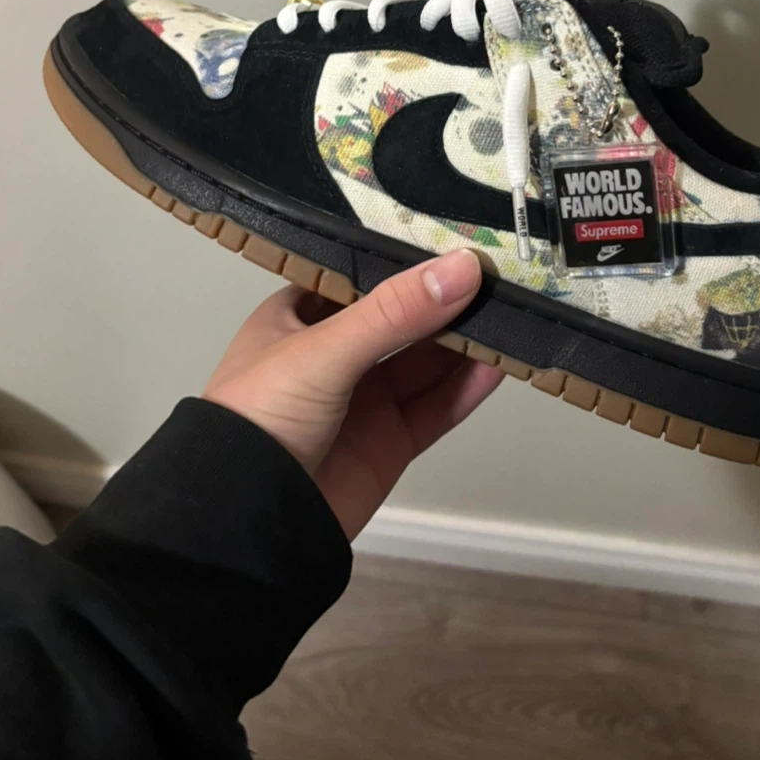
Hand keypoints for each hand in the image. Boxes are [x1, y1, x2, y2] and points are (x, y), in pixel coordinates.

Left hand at [202, 251, 501, 539]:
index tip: (461, 235)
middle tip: (502, 270)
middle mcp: (334, 354)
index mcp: (300, 317)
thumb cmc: (260, 417)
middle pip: (403, 318)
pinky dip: (469, 388)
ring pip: (427, 362)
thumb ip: (394, 312)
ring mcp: (363, 400)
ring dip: (466, 340)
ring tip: (513, 311)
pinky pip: (437, 408)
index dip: (409, 259)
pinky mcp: (389, 443)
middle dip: (447, 298)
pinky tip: (501, 364)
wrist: (245, 523)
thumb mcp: (323, 351)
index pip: (364, 276)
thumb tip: (462, 268)